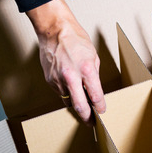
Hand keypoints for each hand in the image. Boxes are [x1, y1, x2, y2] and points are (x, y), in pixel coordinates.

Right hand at [26, 0, 105, 124]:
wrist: (55, 31)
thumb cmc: (76, 40)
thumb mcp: (93, 57)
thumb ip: (94, 76)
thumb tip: (94, 92)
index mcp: (86, 69)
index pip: (96, 96)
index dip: (100, 107)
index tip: (102, 111)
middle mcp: (71, 76)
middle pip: (80, 106)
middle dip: (87, 117)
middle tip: (92, 122)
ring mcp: (58, 80)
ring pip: (69, 101)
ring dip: (76, 104)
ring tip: (83, 105)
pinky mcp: (50, 80)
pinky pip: (61, 93)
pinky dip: (67, 94)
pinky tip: (71, 89)